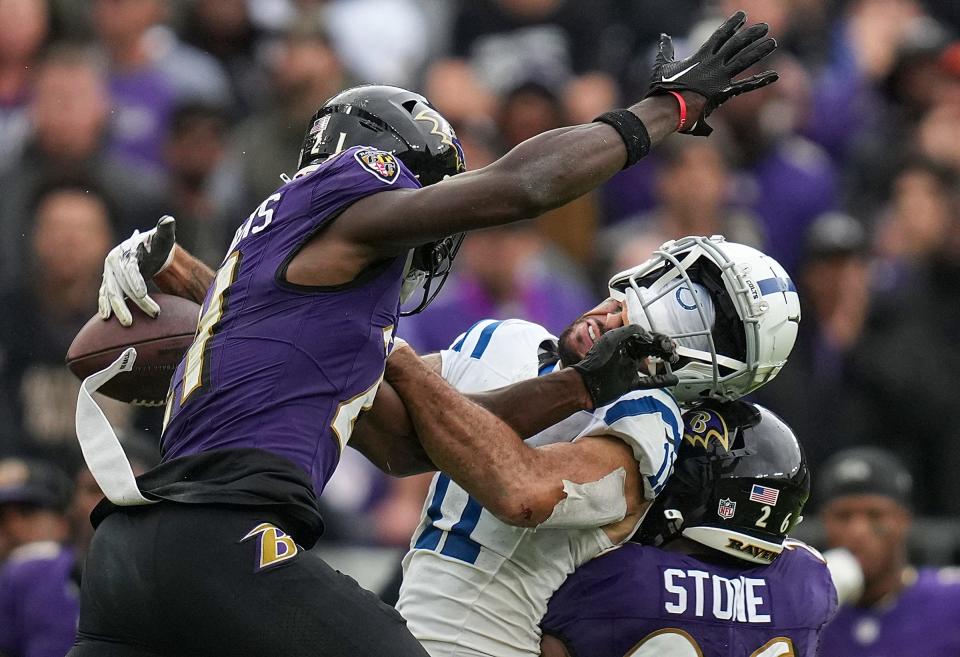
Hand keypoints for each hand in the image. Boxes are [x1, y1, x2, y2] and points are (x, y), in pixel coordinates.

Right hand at [98, 216, 176, 325]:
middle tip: (151, 313)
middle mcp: (113, 263)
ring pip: (111, 294)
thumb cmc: (157, 244)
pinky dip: (106, 307)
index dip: (135, 281)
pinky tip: (107, 319)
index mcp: (125, 252)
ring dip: (119, 309)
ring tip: (129, 324)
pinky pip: (106, 297)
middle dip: (133, 301)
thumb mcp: (163, 237)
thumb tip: (168, 220)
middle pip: (120, 285)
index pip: (129, 269)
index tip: (142, 294)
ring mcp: (109, 275)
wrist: (147, 251)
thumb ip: (165, 229)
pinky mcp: (109, 284)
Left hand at [571, 325, 679, 408]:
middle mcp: (628, 354)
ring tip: (674, 359)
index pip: (645, 337)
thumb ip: (629, 331)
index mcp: (624, 342)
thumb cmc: (595, 361)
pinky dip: (661, 380)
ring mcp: (630, 368)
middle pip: (651, 348)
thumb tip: (647, 334)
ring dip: (664, 360)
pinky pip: (649, 381)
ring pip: (652, 362)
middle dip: (664, 347)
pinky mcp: (630, 383)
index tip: (665, 343)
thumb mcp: (611, 339)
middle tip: (672, 351)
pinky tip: (672, 379)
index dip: (657, 338)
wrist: (586, 384)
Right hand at [646, 11, 778, 135]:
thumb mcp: (663, 64)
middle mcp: (714, 64)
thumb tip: (663, 36)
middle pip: (737, 44)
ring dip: (760, 51)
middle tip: (765, 26)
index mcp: (701, 56)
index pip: (720, 35)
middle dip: (751, 34)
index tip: (742, 16)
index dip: (732, 24)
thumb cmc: (664, 88)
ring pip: (744, 60)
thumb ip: (666, 49)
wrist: (670, 107)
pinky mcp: (724, 92)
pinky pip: (746, 86)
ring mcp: (721, 78)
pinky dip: (761, 81)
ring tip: (772, 42)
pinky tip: (775, 75)